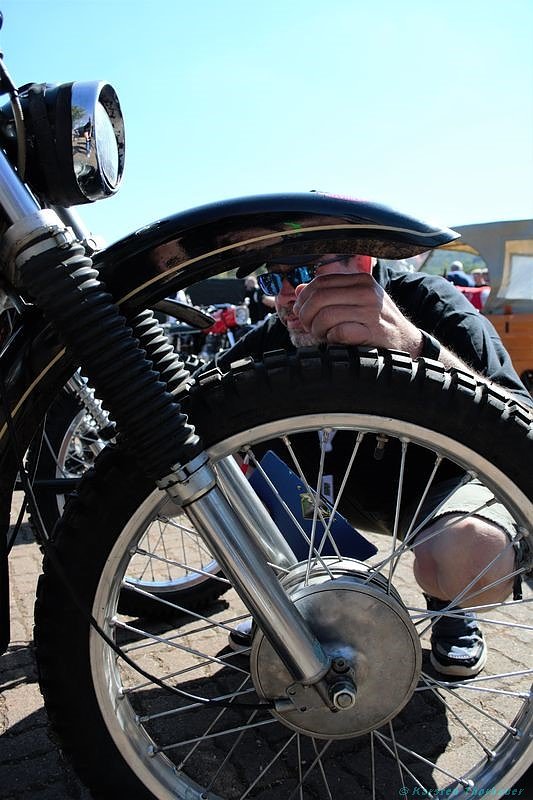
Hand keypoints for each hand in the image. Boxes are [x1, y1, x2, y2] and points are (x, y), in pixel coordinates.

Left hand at [292, 272, 423, 355]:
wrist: (407, 342)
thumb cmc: (378, 322)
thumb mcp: (357, 301)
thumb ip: (330, 293)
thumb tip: (300, 290)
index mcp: (361, 280)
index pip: (320, 282)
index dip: (304, 298)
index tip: (301, 311)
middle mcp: (367, 292)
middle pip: (319, 298)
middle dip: (306, 315)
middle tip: (308, 326)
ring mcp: (371, 312)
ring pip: (326, 315)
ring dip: (317, 329)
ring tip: (323, 335)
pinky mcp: (373, 332)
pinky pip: (339, 332)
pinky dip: (331, 338)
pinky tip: (336, 340)